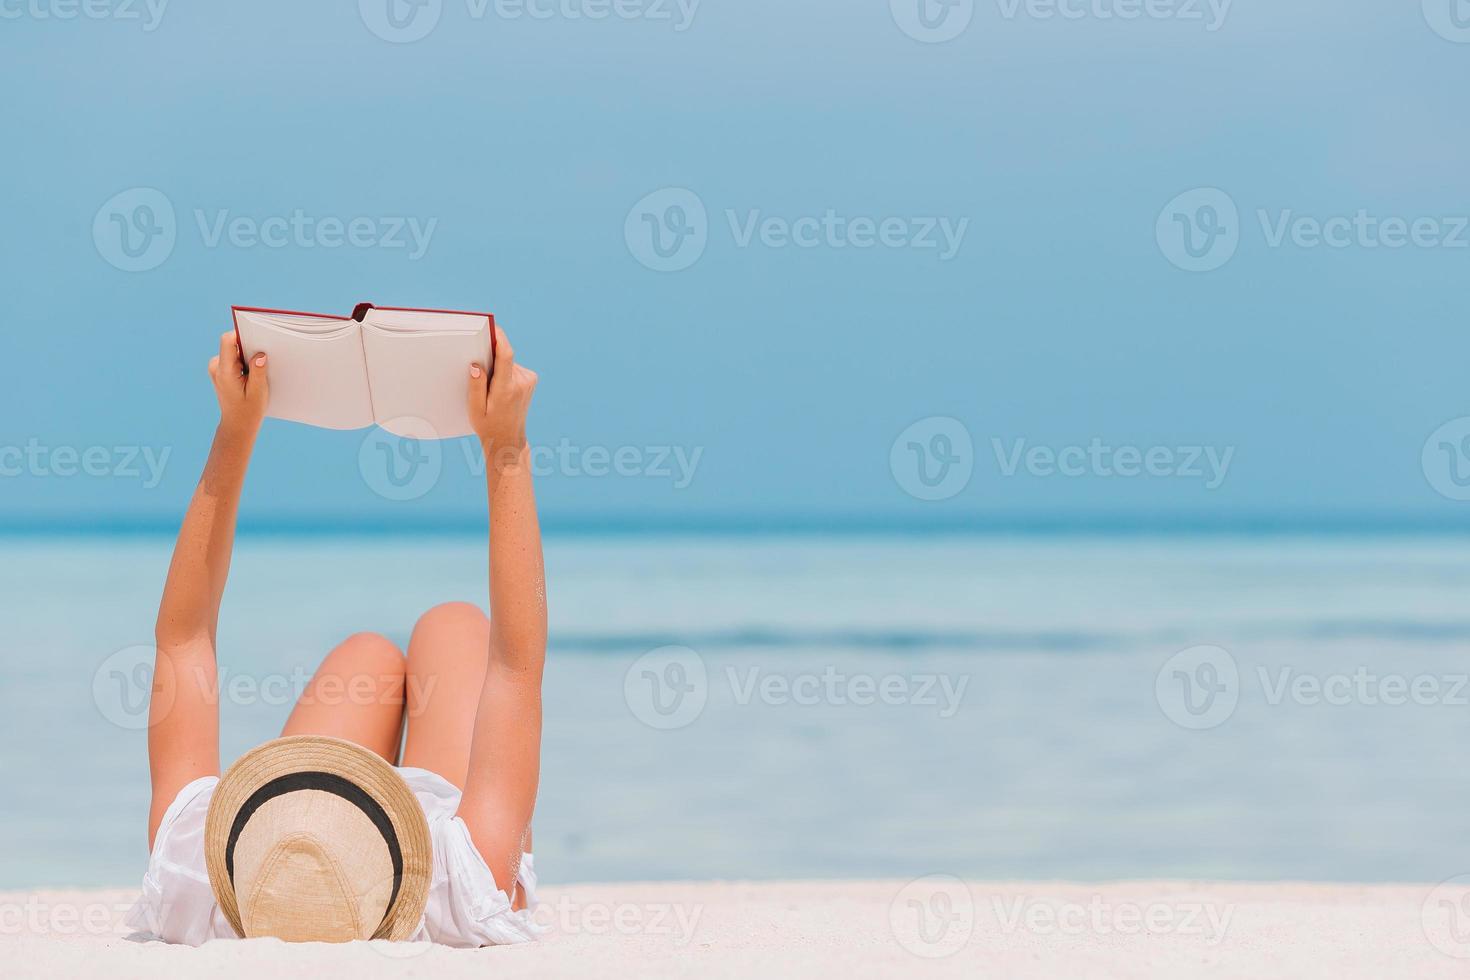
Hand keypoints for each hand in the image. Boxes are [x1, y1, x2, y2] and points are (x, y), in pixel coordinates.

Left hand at [208, 331, 268, 436]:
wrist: (237, 425)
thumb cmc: (249, 410)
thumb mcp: (258, 391)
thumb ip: (258, 371)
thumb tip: (261, 353)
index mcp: (224, 371)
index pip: (228, 340)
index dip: (242, 333)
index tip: (258, 334)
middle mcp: (217, 366)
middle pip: (233, 344)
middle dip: (250, 347)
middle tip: (265, 356)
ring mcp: (217, 367)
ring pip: (235, 350)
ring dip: (248, 355)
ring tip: (258, 371)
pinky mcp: (221, 369)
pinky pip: (234, 357)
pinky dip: (245, 361)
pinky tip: (254, 374)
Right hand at [467, 326, 536, 460]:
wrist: (509, 438)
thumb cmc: (488, 425)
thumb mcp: (475, 409)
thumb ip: (475, 386)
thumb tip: (475, 365)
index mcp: (506, 389)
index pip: (505, 356)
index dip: (499, 338)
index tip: (491, 327)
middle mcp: (521, 382)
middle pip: (504, 357)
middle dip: (490, 358)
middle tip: (479, 370)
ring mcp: (528, 380)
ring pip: (508, 361)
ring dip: (497, 367)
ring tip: (490, 388)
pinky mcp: (531, 378)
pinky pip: (513, 366)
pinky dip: (504, 371)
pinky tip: (500, 388)